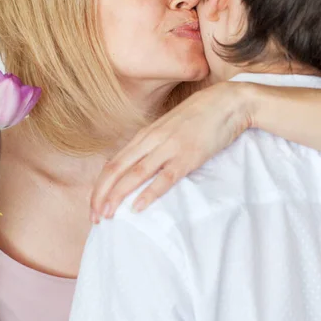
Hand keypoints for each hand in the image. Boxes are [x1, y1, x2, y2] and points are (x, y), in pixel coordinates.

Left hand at [90, 81, 257, 221]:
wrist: (227, 102)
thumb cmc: (199, 116)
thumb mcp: (168, 128)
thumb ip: (151, 145)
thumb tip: (134, 166)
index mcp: (144, 135)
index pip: (113, 164)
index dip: (99, 187)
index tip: (93, 206)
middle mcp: (151, 140)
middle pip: (116, 170)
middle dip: (101, 195)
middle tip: (94, 218)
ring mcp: (169, 147)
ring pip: (135, 174)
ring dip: (118, 196)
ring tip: (107, 215)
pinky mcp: (188, 156)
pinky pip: (165, 177)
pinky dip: (150, 193)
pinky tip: (138, 207)